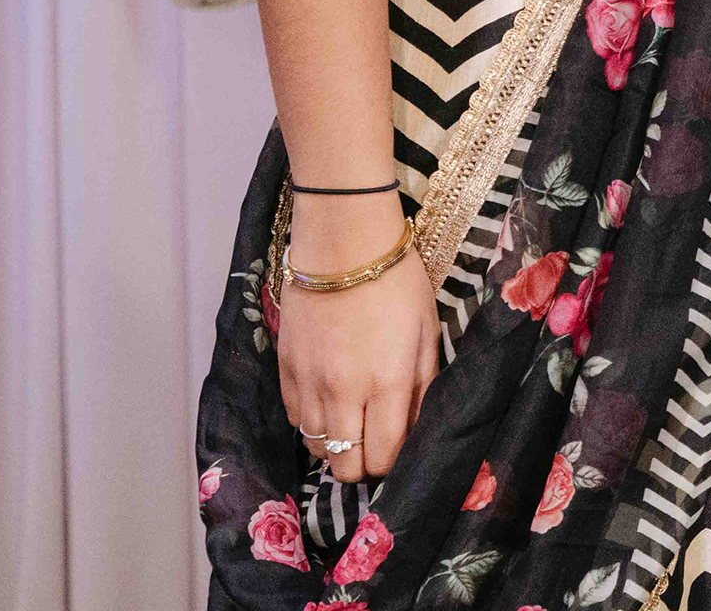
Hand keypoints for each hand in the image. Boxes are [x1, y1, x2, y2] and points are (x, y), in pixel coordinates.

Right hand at [276, 191, 438, 479]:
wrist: (343, 245)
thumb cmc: (396, 284)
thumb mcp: (426, 332)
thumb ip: (423, 385)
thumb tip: (418, 427)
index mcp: (386, 382)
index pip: (384, 455)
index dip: (393, 462)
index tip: (398, 451)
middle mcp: (343, 391)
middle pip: (345, 465)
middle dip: (362, 464)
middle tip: (374, 444)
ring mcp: (309, 383)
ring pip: (316, 447)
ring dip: (336, 445)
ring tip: (352, 424)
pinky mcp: (285, 370)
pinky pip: (295, 419)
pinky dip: (312, 422)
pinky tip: (329, 403)